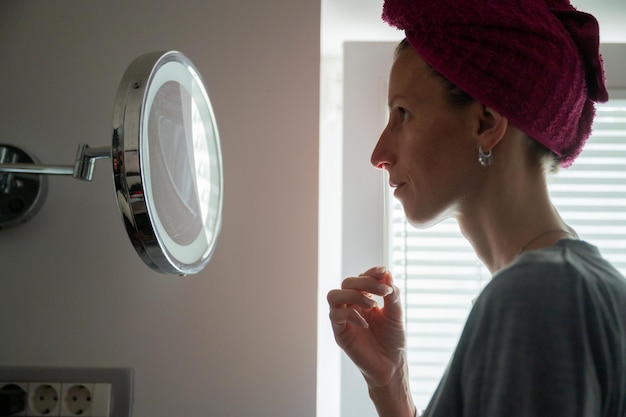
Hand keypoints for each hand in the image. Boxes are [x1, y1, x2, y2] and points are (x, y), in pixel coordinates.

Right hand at [327, 266, 406, 386]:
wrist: (391, 365)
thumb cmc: (393, 340)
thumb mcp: (396, 313)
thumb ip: (391, 294)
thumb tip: (386, 273)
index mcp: (364, 298)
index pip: (361, 278)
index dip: (370, 272)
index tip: (382, 271)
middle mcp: (351, 306)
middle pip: (346, 283)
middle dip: (365, 283)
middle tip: (383, 292)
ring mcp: (343, 318)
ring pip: (334, 295)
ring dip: (353, 295)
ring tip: (372, 305)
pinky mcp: (339, 332)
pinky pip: (336, 315)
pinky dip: (351, 314)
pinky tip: (366, 323)